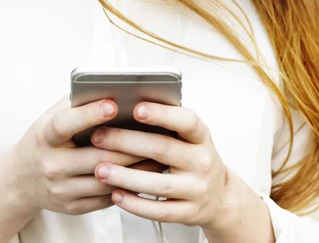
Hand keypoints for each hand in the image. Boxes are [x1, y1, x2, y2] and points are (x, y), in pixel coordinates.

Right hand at [9, 95, 166, 216]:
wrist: (20, 179)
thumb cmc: (44, 140)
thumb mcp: (51, 116)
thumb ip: (77, 103)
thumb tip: (110, 86)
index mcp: (45, 136)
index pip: (66, 124)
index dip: (89, 114)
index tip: (113, 104)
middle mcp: (52, 164)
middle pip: (97, 156)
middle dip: (130, 145)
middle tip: (157, 132)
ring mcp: (62, 189)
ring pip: (107, 179)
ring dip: (137, 167)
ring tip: (160, 153)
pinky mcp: (73, 206)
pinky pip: (107, 198)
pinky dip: (129, 185)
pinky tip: (146, 174)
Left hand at [89, 101, 243, 233]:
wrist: (219, 195)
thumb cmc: (193, 156)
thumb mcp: (190, 136)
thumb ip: (167, 122)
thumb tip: (129, 104)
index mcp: (201, 136)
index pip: (186, 121)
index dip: (162, 114)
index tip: (136, 108)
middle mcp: (202, 161)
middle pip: (163, 149)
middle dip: (127, 142)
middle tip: (99, 136)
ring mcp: (197, 189)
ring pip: (158, 183)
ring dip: (125, 176)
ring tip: (100, 169)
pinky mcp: (189, 213)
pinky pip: (159, 211)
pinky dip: (135, 204)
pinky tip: (116, 195)